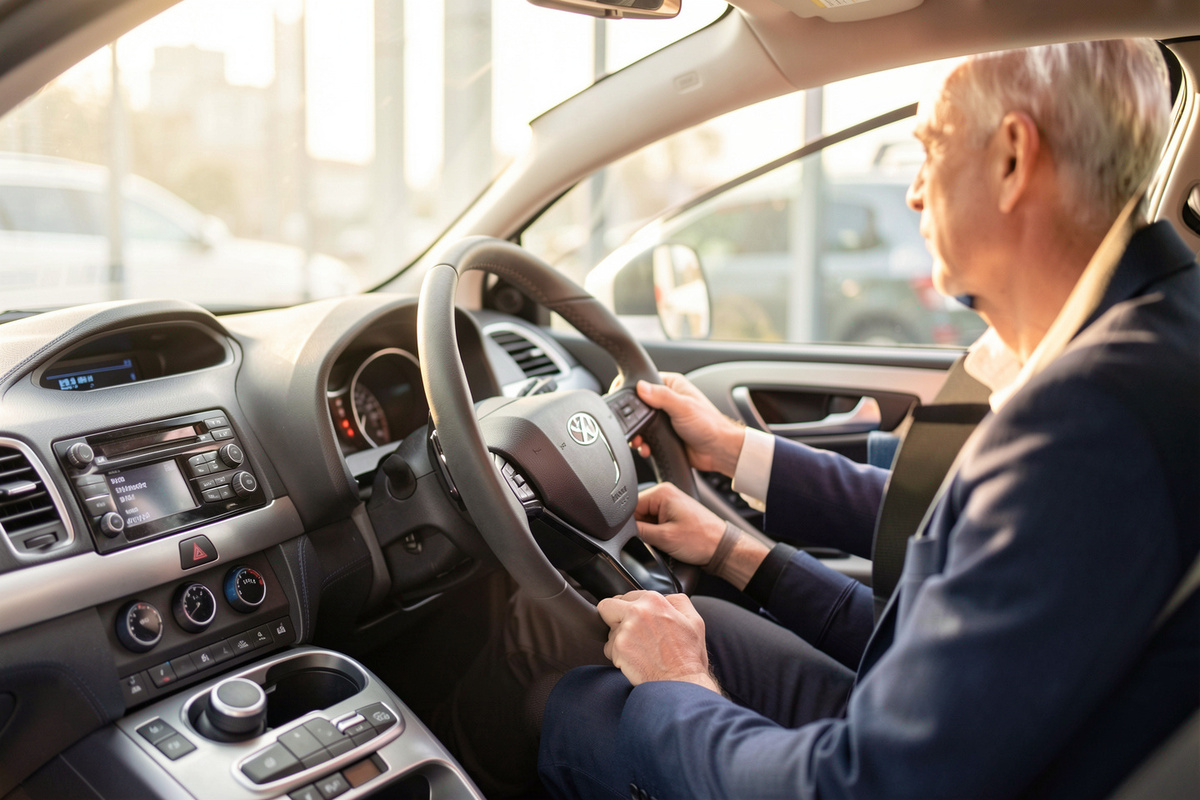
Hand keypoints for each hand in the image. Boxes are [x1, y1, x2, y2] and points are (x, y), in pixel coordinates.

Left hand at [597, 590, 719, 691]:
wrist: (681, 684)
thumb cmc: (689, 656)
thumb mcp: (694, 621)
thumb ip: (678, 601)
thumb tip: (665, 597)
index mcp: (654, 601)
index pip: (626, 596)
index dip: (630, 609)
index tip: (636, 620)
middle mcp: (637, 611)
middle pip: (607, 607)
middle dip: (614, 618)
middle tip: (629, 632)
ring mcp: (626, 629)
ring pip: (609, 631)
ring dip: (619, 640)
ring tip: (640, 651)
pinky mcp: (618, 648)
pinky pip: (609, 649)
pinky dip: (618, 656)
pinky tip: (636, 660)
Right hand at [629, 373, 744, 476]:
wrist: (718, 451)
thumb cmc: (710, 425)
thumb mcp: (683, 407)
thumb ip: (661, 396)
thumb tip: (641, 387)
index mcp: (672, 386)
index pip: (644, 381)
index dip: (631, 389)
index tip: (621, 397)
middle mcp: (667, 401)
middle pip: (638, 405)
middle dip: (632, 418)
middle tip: (631, 426)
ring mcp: (664, 419)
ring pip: (640, 424)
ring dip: (637, 434)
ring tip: (639, 441)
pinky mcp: (663, 436)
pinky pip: (646, 438)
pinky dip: (643, 445)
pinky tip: (646, 448)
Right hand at [635, 482, 725, 565]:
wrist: (721, 547)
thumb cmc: (701, 539)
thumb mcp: (663, 538)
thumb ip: (639, 531)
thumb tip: (624, 530)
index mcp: (662, 492)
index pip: (630, 505)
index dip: (630, 524)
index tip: (637, 536)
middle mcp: (666, 493)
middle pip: (638, 512)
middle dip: (643, 528)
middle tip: (657, 539)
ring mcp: (671, 502)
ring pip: (647, 518)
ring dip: (652, 531)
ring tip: (667, 538)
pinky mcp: (675, 512)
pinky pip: (657, 521)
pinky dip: (659, 532)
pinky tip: (670, 538)